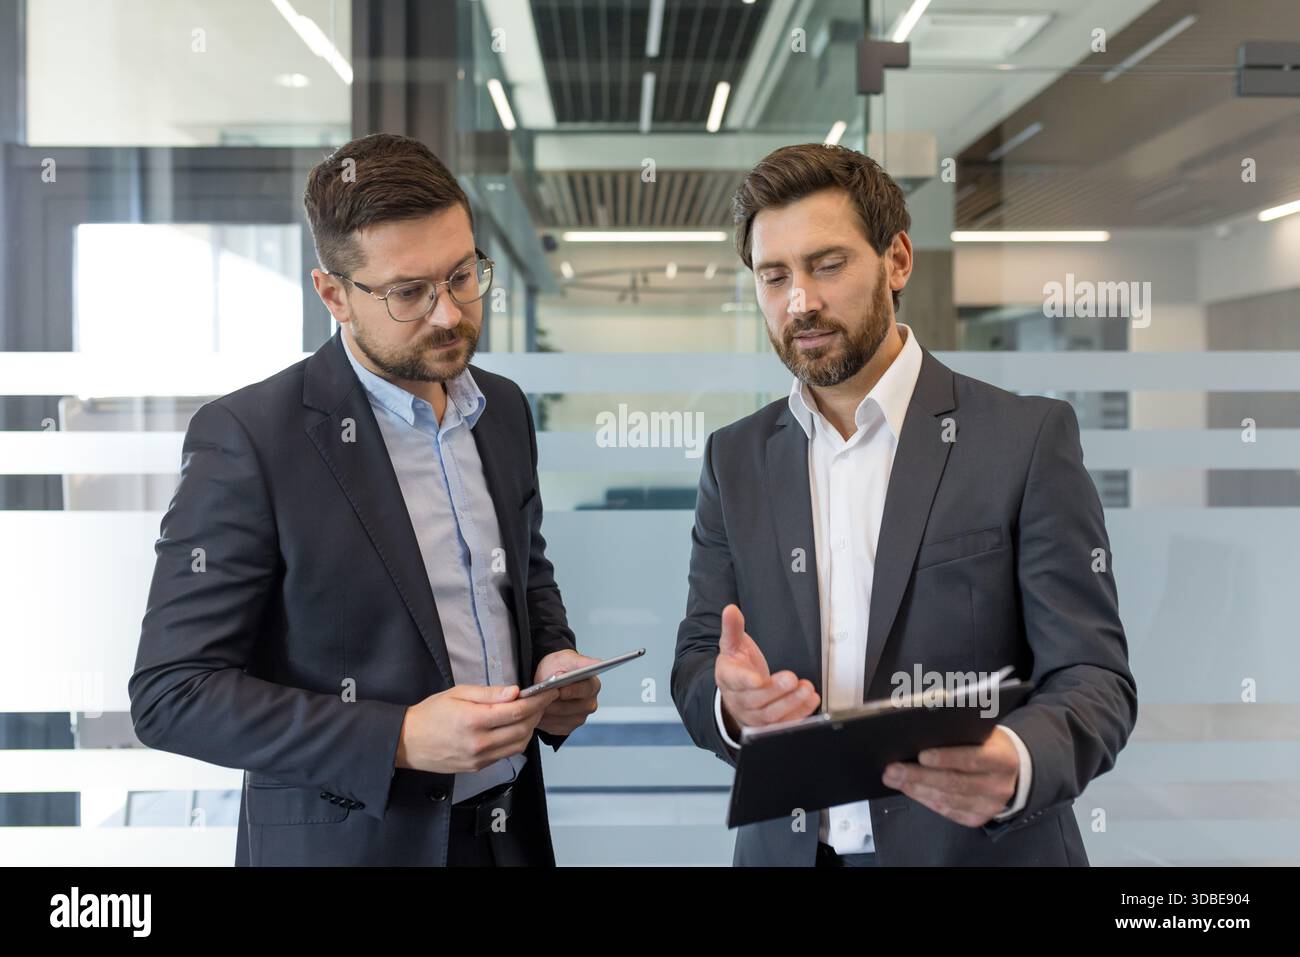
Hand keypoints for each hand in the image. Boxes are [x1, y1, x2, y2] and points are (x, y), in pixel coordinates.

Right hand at [395, 682, 558, 773]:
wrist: (408, 742)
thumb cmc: (430, 714)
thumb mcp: (458, 693)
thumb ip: (488, 693)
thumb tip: (514, 692)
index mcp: (473, 720)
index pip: (516, 711)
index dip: (537, 700)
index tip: (549, 691)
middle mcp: (479, 743)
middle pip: (522, 729)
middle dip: (538, 712)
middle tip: (543, 699)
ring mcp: (480, 758)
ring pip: (519, 744)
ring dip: (530, 727)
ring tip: (531, 712)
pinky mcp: (479, 766)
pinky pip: (507, 753)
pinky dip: (518, 739)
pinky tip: (516, 727)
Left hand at [532, 649, 600, 736]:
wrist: (547, 677)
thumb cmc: (558, 666)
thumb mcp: (567, 658)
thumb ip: (581, 662)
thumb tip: (597, 663)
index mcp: (593, 686)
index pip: (585, 691)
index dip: (570, 691)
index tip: (559, 689)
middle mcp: (589, 704)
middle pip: (568, 708)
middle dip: (552, 700)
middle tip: (541, 692)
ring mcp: (579, 718)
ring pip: (557, 718)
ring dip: (545, 709)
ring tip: (538, 698)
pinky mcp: (567, 728)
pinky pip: (551, 726)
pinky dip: (543, 718)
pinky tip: (541, 707)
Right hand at [715, 603, 818, 739]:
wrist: (736, 693)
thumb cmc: (737, 667)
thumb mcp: (732, 645)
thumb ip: (732, 628)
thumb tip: (730, 609)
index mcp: (728, 679)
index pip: (736, 681)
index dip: (747, 681)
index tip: (759, 679)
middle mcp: (738, 700)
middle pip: (756, 700)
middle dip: (776, 690)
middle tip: (792, 678)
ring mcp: (753, 716)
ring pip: (770, 716)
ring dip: (791, 703)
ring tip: (806, 689)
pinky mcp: (767, 726)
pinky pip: (782, 725)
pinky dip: (798, 715)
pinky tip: (810, 700)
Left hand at [881, 726, 1020, 826]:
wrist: (1007, 768)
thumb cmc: (986, 744)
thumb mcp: (981, 732)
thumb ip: (959, 732)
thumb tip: (920, 730)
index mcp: (1002, 758)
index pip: (973, 759)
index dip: (946, 758)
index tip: (921, 755)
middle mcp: (999, 786)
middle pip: (955, 783)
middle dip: (919, 776)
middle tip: (893, 769)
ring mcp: (989, 806)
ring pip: (947, 799)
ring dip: (916, 789)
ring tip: (893, 778)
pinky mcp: (977, 818)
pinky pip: (947, 811)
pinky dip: (925, 799)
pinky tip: (909, 789)